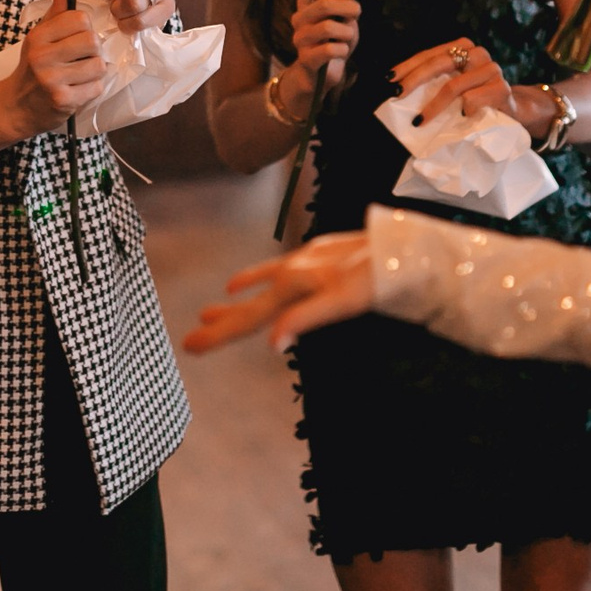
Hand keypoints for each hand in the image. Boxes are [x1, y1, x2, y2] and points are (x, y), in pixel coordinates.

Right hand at [15, 0, 106, 130]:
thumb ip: (55, 14)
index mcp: (38, 37)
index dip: (85, 27)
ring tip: (81, 74)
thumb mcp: (38, 38)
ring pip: (98, 65)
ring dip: (95, 71)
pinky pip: (96, 88)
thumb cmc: (31, 69)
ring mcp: (52, 80)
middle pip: (92, 41)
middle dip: (94, 49)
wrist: (16, 107)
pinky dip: (92, 89)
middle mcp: (42, 57)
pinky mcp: (63, 100)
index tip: (78, 37)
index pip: (79, 19)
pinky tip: (78, 89)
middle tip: (84, 57)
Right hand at [184, 233, 375, 353]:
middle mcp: (291, 273)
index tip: (191, 346)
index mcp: (293, 286)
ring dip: (235, 304)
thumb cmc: (375, 277)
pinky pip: (275, 272)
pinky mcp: (315, 257)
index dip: (221, 333)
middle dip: (220, 325)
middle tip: (190, 342)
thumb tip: (271, 342)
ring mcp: (301, 263)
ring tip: (208, 312)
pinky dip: (255, 278)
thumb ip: (304, 319)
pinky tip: (243, 283)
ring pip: (260, 289)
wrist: (400, 245)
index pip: (250, 318)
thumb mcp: (342, 301)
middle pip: (250, 307)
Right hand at [287, 0, 364, 101]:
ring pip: (328, 27)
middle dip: (349, 8)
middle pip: (325, 4)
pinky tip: (342, 51)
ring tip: (347, 38)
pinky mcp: (305, 58)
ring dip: (347, 32)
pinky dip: (343, 49)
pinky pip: (330, 49)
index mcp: (306, 2)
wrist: (321, 74)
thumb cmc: (335, 41)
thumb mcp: (343, 18)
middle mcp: (299, 18)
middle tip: (357, 15)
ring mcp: (300, 38)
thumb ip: (347, 2)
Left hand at [390, 38, 557, 139]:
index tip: (390, 79)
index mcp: (463, 46)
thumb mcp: (455, 84)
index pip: (430, 54)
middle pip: (439, 64)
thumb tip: (399, 90)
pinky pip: (472, 100)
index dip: (408, 66)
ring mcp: (491, 70)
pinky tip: (459, 117)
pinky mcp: (501, 89)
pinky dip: (462, 110)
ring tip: (419, 120)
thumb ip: (436, 81)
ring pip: (453, 86)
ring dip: (432, 105)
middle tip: (397, 95)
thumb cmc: (475, 97)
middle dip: (414, 80)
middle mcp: (478, 53)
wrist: (512, 110)